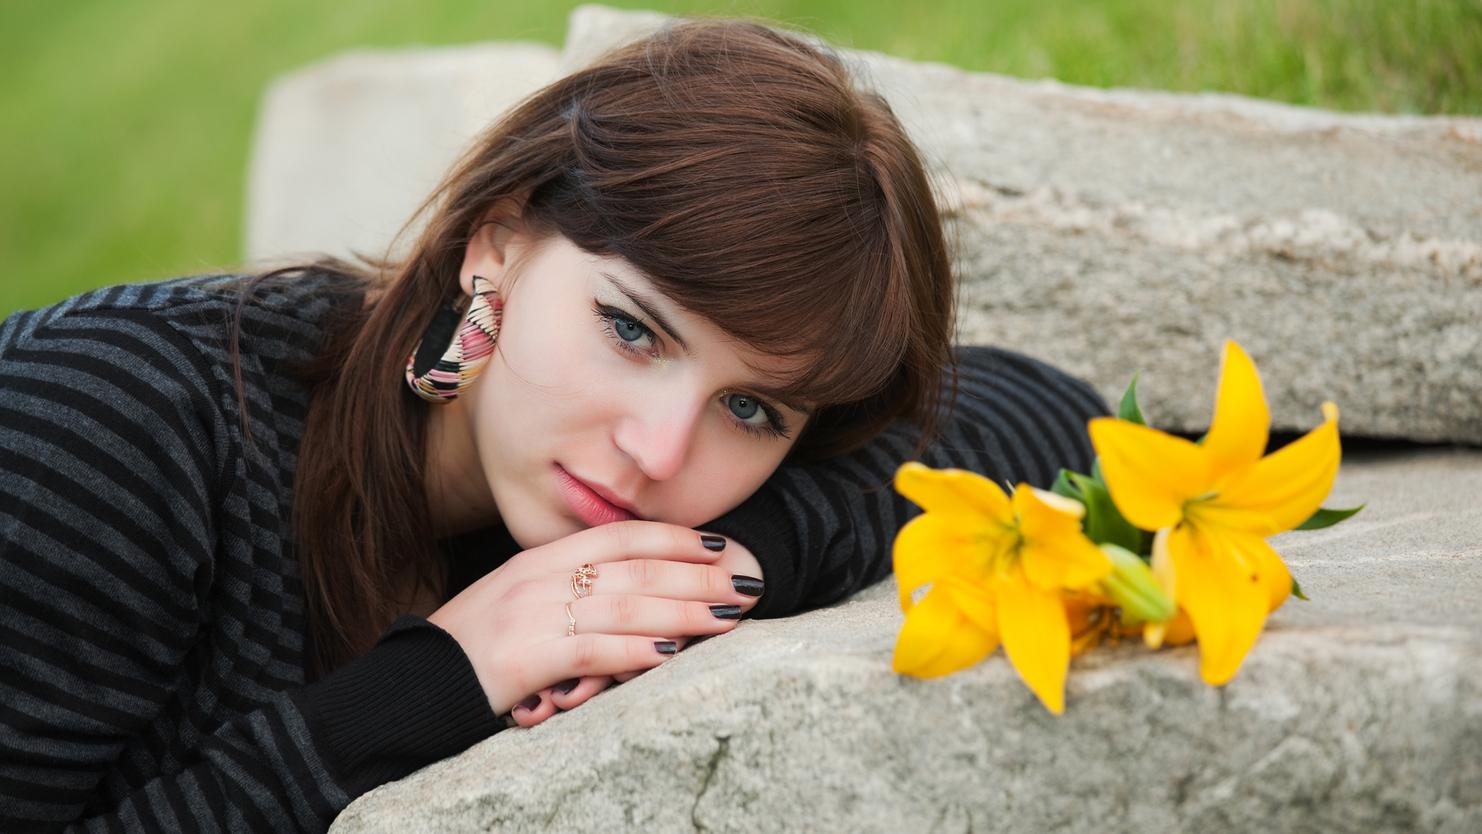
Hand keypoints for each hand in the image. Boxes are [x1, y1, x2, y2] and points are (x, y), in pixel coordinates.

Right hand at [426, 521, 762, 724]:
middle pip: (636, 568)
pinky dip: (637, 652)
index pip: (620, 535)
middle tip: (747, 581)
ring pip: (626, 604)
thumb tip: (630, 597)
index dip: (675, 537)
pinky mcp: (525, 656)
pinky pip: (594, 649)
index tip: (720, 544)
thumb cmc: (466, 649)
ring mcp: (533, 613)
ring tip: (730, 616)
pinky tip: (672, 655)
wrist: (409, 683)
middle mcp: (540, 576)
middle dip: (699, 575)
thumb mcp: (515, 602)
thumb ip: (566, 590)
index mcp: (540, 558)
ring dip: (686, 611)